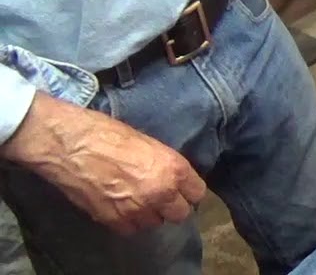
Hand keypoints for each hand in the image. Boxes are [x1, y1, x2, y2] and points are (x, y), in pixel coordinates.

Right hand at [0, 92, 206, 234]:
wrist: (70, 145)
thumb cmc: (108, 134)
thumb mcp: (149, 144)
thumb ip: (166, 165)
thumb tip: (174, 178)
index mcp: (173, 169)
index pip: (197, 193)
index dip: (189, 191)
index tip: (182, 189)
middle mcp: (160, 193)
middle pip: (180, 214)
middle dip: (173, 206)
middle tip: (161, 197)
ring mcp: (136, 210)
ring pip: (154, 223)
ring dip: (149, 213)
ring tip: (137, 199)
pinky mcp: (113, 220)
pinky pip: (130, 229)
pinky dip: (128, 220)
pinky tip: (120, 205)